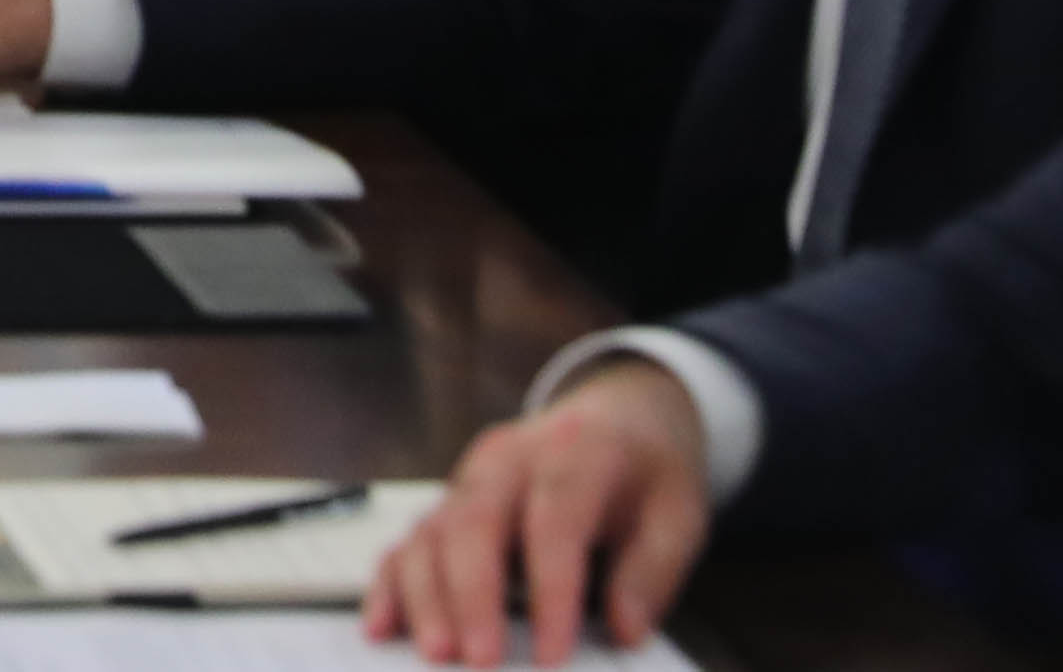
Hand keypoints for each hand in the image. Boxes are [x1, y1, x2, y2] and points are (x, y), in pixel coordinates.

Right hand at [362, 363, 712, 665]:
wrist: (618, 415)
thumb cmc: (645, 472)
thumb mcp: (679, 513)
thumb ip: (653, 571)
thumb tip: (624, 629)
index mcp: (575, 452)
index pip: (554, 520)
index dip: (550, 589)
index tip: (552, 654)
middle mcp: (509, 457)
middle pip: (476, 521)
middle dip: (471, 596)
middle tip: (479, 661)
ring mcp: (471, 476)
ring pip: (432, 530)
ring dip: (426, 594)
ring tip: (436, 652)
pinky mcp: (450, 499)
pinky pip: (409, 538)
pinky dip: (391, 582)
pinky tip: (383, 625)